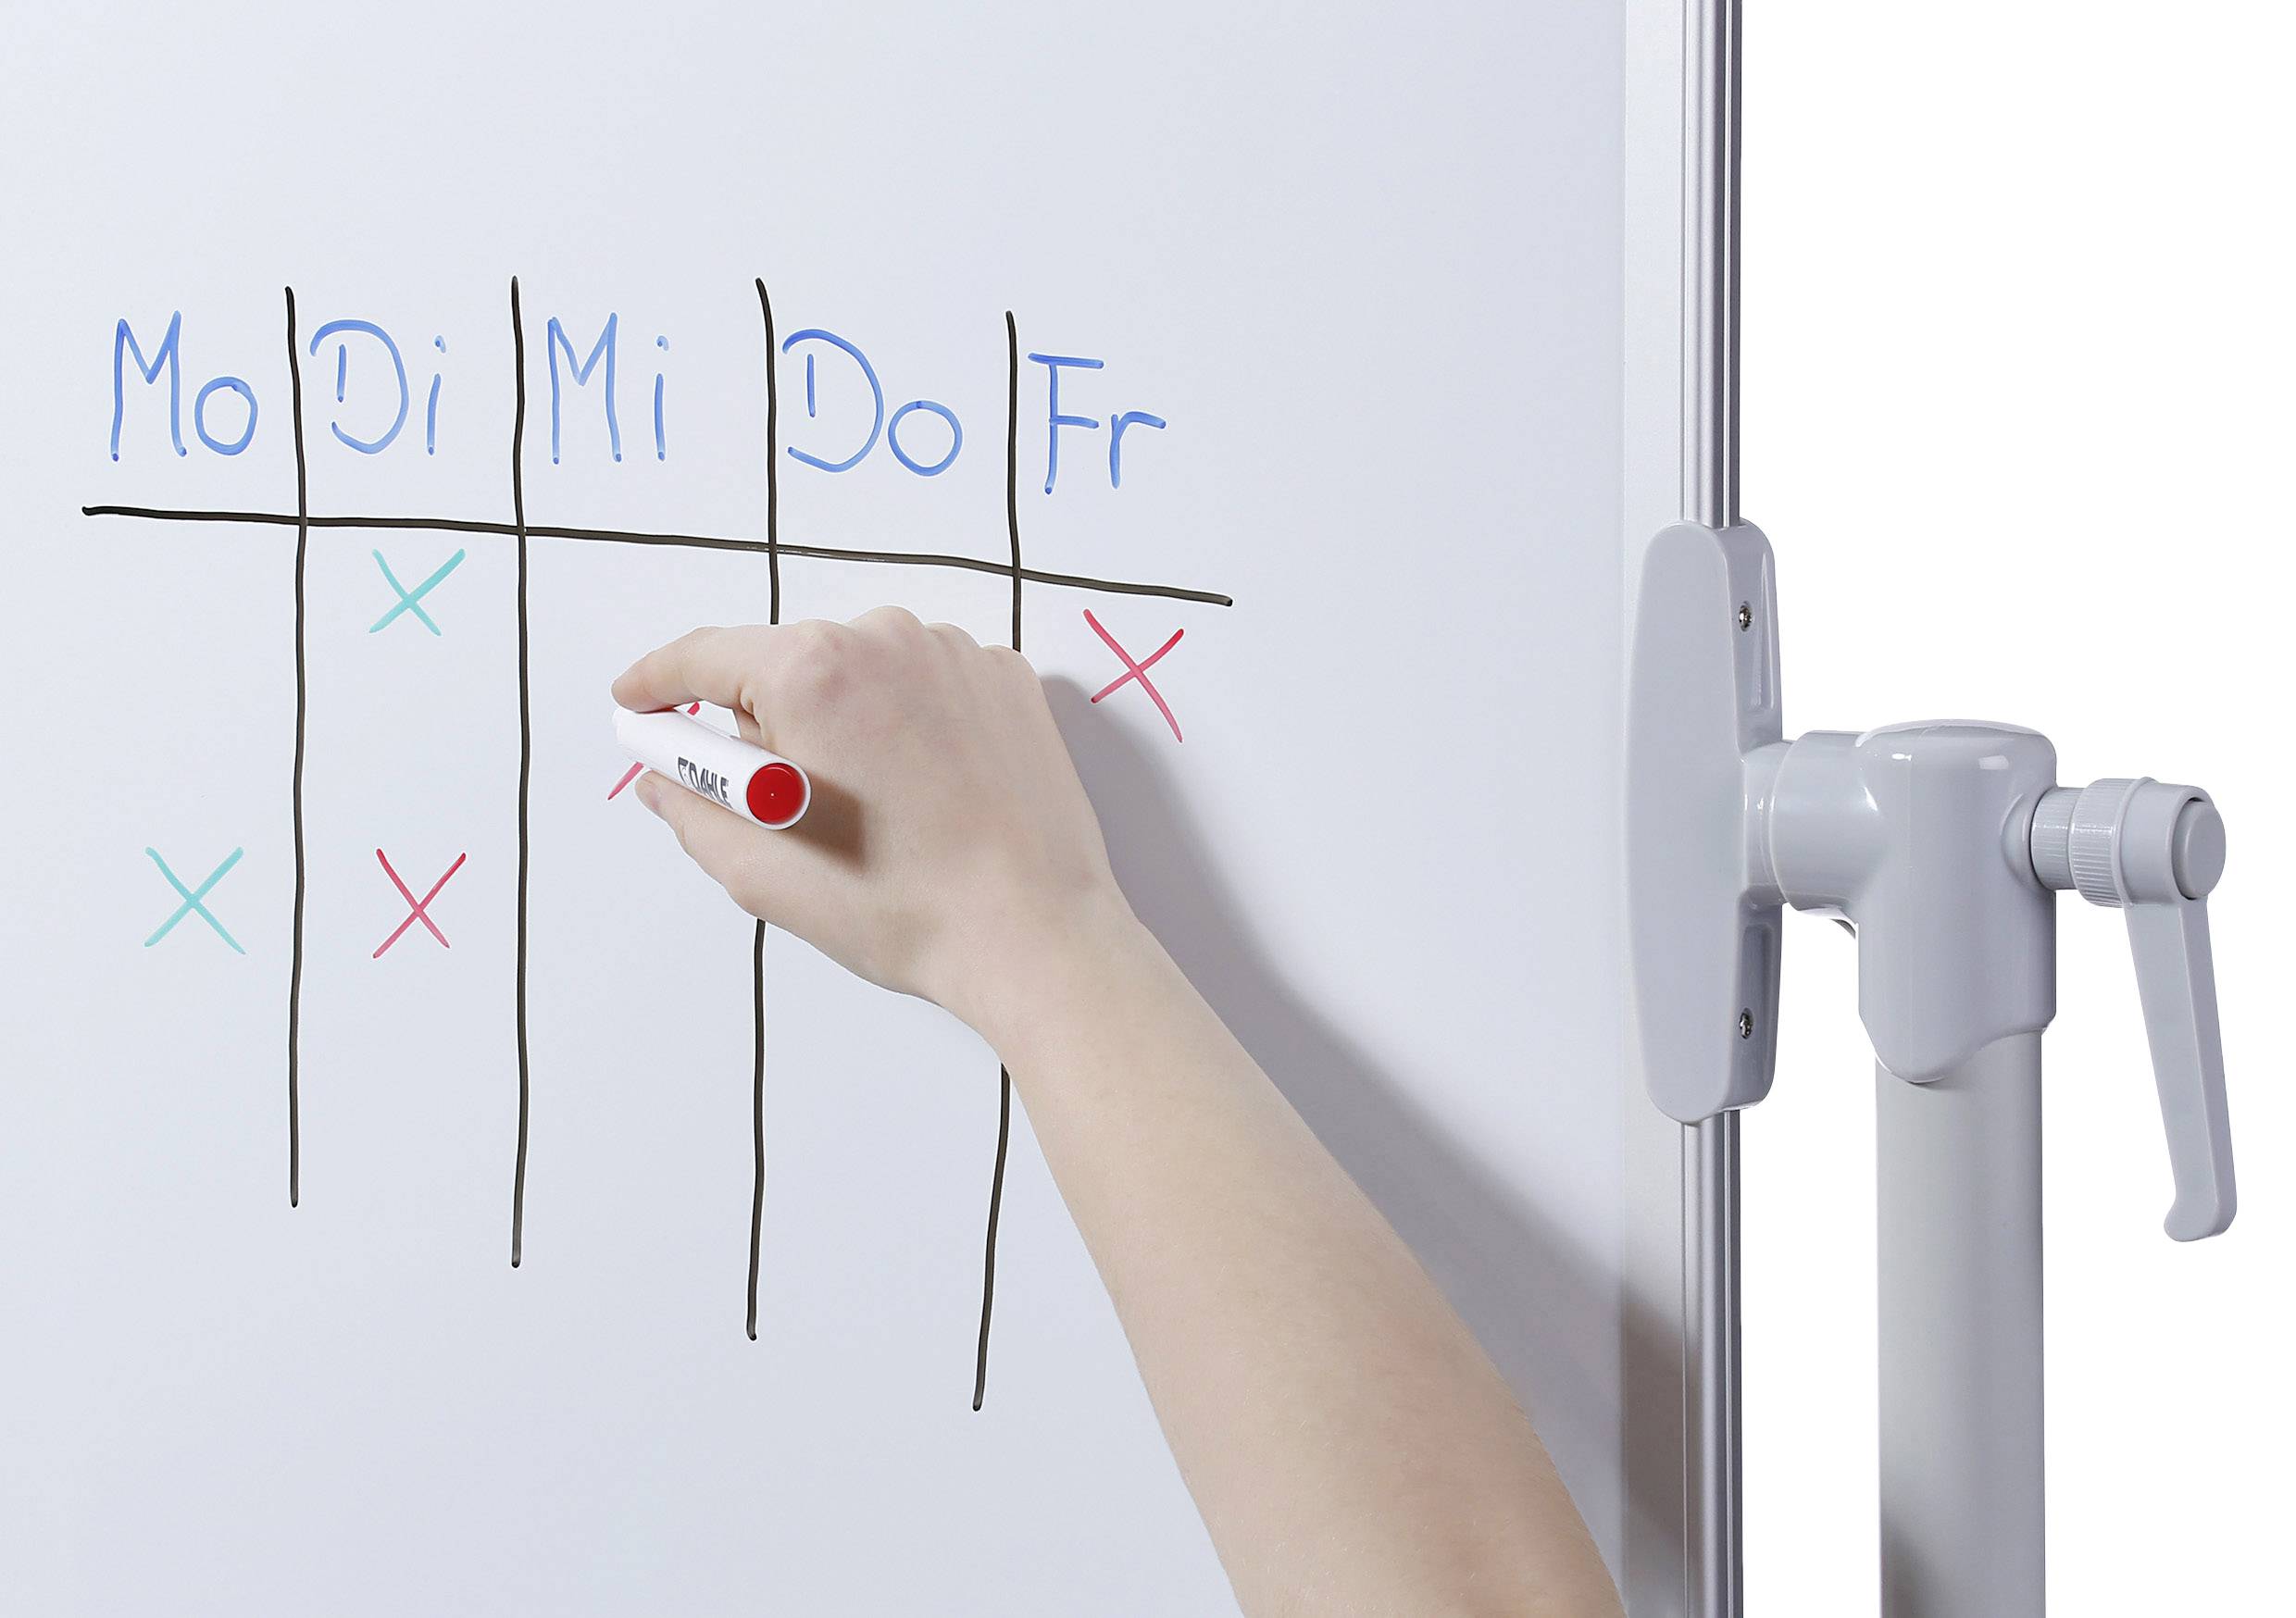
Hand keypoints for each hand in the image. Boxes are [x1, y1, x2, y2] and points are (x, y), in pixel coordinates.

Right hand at [611, 606, 1136, 1035]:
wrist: (1035, 934)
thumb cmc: (903, 907)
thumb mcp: (762, 871)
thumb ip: (691, 808)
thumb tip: (666, 778)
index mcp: (812, 672)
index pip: (706, 658)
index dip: (658, 682)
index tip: (635, 701)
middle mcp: (885, 638)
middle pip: (785, 666)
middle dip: (768, 727)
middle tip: (784, 809)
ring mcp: (955, 653)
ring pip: (860, 675)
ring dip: (844, 726)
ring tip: (869, 814)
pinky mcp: (1007, 680)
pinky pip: (927, 686)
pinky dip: (909, 727)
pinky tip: (923, 794)